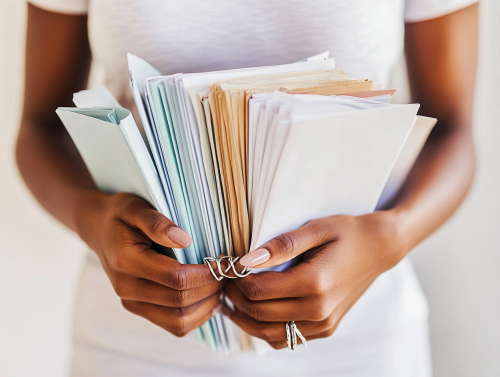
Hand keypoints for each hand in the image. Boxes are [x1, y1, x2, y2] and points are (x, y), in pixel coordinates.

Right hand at [74, 191, 223, 336]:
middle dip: (211, 289)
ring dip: (207, 306)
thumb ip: (156, 222)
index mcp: (126, 263)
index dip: (206, 273)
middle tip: (228, 272)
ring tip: (221, 285)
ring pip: (179, 321)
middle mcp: (127, 289)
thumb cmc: (119, 215)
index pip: (176, 279)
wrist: (98, 229)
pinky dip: (197, 316)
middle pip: (180, 302)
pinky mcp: (140, 309)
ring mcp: (132, 303)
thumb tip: (185, 240)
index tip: (224, 261)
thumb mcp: (135, 207)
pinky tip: (209, 297)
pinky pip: (174, 325)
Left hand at [223, 212, 404, 348]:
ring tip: (230, 299)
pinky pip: (286, 339)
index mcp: (315, 283)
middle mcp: (319, 310)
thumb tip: (246, 260)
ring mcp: (323, 323)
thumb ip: (281, 245)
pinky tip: (254, 312)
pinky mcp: (325, 328)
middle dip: (235, 298)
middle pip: (259, 313)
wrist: (378, 249)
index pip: (259, 290)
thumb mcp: (315, 228)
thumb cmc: (347, 233)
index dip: (235, 280)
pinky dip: (264, 329)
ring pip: (269, 334)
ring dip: (244, 319)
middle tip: (224, 281)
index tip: (225, 265)